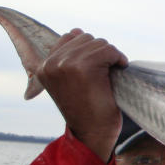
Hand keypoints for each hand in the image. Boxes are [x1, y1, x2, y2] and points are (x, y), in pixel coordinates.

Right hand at [36, 29, 128, 160]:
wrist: (92, 134)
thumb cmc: (87, 109)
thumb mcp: (71, 81)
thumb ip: (69, 58)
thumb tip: (76, 31)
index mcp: (44, 66)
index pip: (69, 37)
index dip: (89, 50)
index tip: (97, 68)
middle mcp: (51, 63)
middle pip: (86, 38)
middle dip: (101, 52)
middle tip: (107, 72)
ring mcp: (65, 64)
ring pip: (98, 43)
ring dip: (111, 56)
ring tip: (112, 73)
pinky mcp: (83, 67)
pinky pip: (108, 50)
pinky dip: (118, 58)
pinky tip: (120, 70)